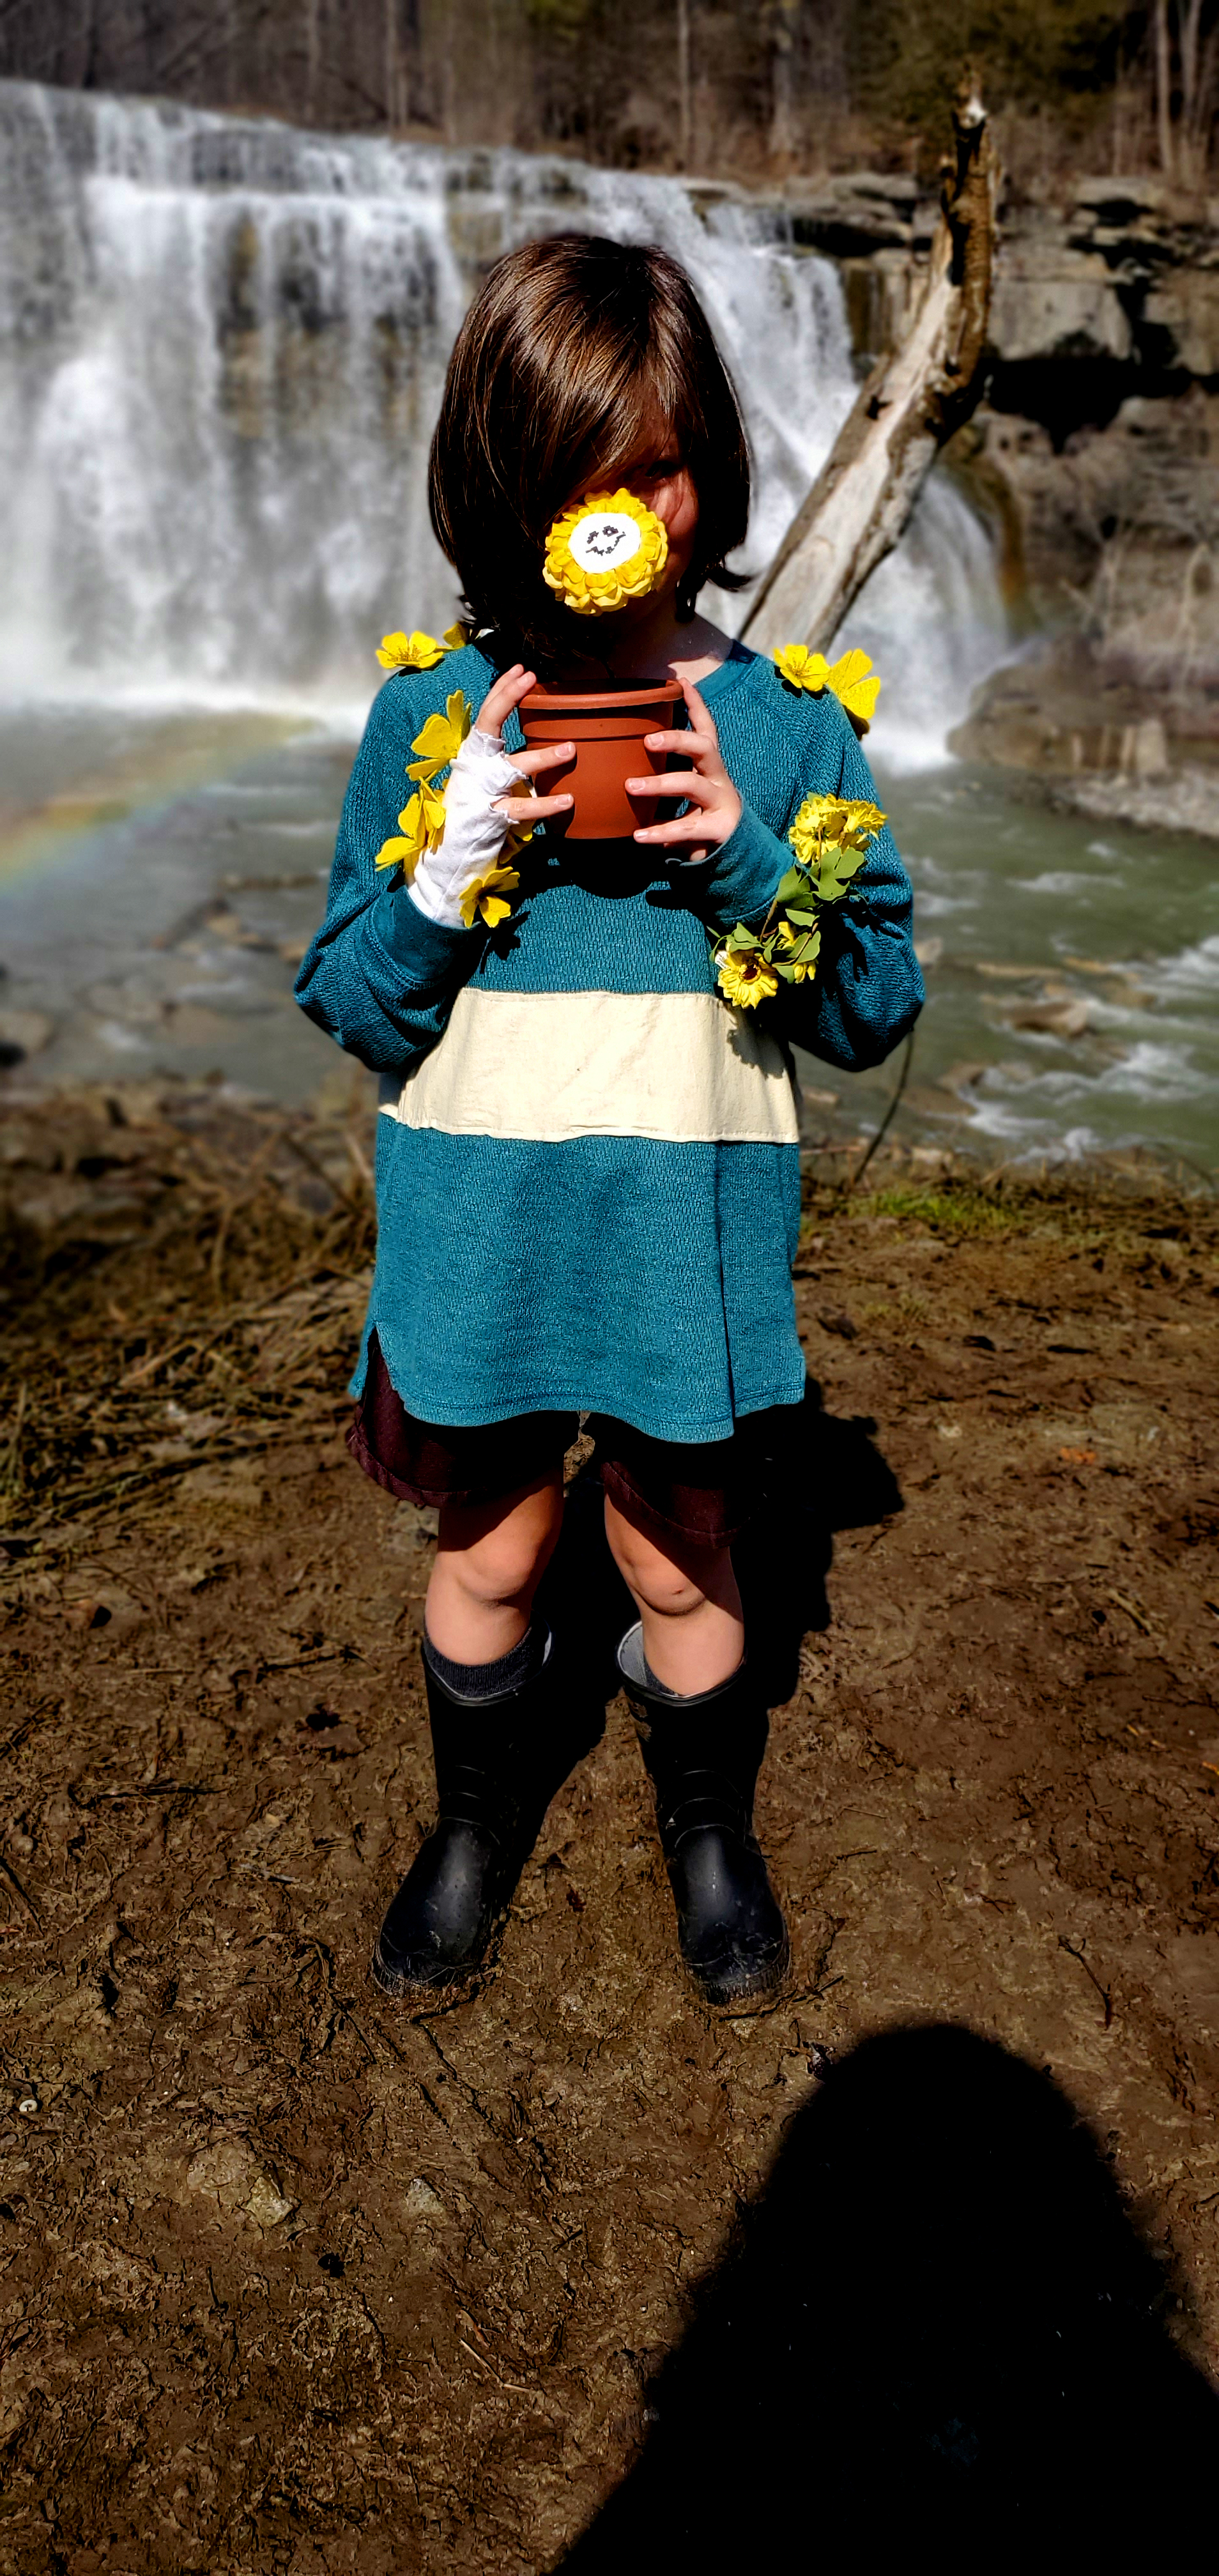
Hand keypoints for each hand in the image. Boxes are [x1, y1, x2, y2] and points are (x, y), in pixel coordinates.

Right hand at [408, 665, 573, 928]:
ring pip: (512, 768)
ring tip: (569, 750)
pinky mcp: (490, 819)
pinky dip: (545, 806)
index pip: (487, 714)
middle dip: (508, 697)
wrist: (449, 857)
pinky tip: (567, 801)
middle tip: (531, 677)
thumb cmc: (475, 814)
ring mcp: (481, 792)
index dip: (503, 689)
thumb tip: (552, 741)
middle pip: (489, 725)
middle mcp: (474, 767)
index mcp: (474, 755)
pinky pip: (521, 810)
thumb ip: (513, 762)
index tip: (523, 669)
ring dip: (542, 759)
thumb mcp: (492, 781)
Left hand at [625, 678, 742, 865]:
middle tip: (647, 741)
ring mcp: (722, 802)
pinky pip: (687, 827)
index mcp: (709, 765)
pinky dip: (660, 832)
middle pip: (703, 747)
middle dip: (677, 739)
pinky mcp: (719, 829)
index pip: (706, 728)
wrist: (734, 855)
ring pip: (692, 785)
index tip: (680, 682)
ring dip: (660, 783)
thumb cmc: (699, 815)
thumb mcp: (685, 791)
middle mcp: (718, 778)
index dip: (696, 704)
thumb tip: (620, 759)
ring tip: (630, 786)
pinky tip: (639, 836)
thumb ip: (663, 776)